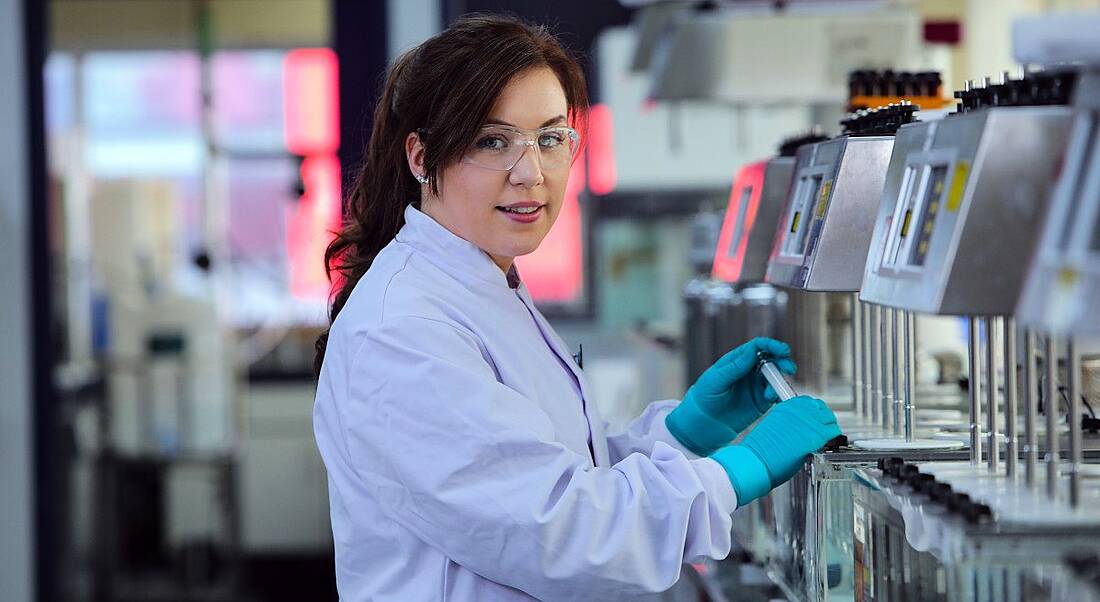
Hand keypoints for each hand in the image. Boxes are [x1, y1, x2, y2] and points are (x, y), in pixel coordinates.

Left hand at [665, 338, 795, 455]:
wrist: (704, 423)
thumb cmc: (705, 397)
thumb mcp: (716, 380)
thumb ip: (735, 367)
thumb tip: (753, 351)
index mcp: (737, 360)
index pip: (758, 347)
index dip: (772, 346)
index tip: (783, 350)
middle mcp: (750, 370)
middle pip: (772, 360)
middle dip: (783, 362)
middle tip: (789, 369)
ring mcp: (757, 385)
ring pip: (776, 377)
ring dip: (781, 380)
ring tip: (771, 392)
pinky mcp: (762, 401)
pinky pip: (776, 394)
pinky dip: (779, 394)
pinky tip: (772, 398)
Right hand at [716, 396, 840, 501]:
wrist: (755, 460)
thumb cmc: (759, 451)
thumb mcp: (772, 428)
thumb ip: (788, 424)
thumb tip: (799, 430)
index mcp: (786, 406)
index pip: (808, 402)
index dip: (814, 412)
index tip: (815, 420)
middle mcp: (798, 410)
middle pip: (822, 408)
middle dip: (824, 418)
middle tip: (824, 429)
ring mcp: (808, 422)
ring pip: (830, 418)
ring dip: (830, 427)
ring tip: (827, 438)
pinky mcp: (816, 436)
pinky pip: (833, 433)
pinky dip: (833, 439)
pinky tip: (828, 446)